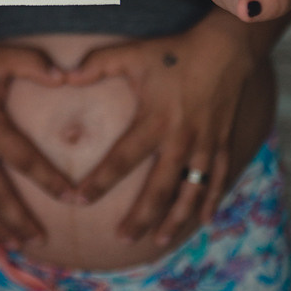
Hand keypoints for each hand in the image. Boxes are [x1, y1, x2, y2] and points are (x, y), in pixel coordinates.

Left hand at [67, 19, 259, 246]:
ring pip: (190, 193)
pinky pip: (218, 181)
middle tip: (121, 239)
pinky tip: (202, 220)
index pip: (121, 160)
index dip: (99, 182)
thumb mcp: (133, 54)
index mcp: (154, 122)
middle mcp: (180, 140)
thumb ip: (97, 64)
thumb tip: (65, 75)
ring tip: (159, 241)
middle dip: (139, 218)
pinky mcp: (223, 144)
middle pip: (158, 190)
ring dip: (175, 219)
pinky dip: (209, 202)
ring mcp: (205, 146)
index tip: (78, 200)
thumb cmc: (174, 52)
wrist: (226, 49)